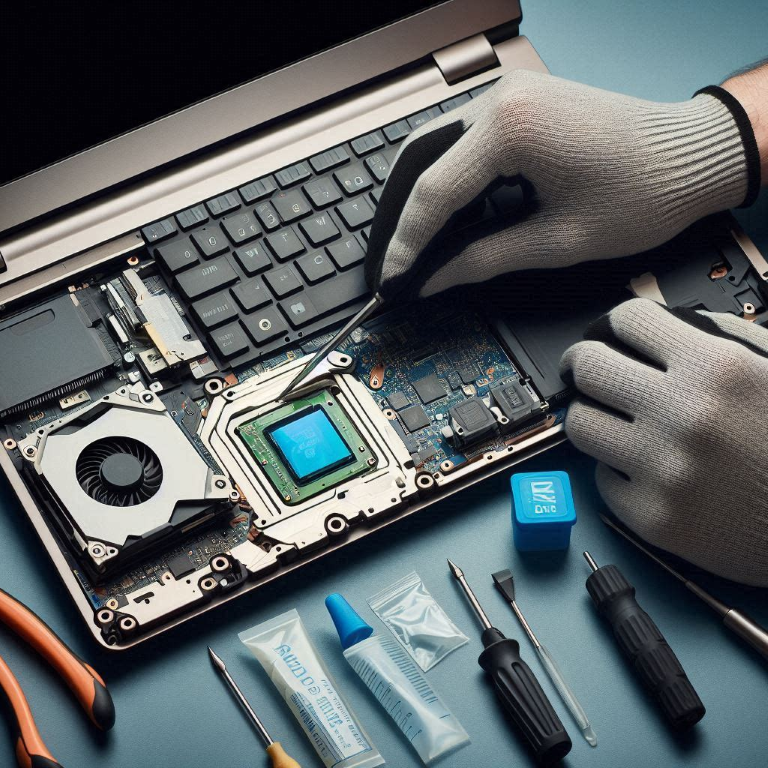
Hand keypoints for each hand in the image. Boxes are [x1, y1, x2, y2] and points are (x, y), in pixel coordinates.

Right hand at [365, 70, 754, 299]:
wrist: (691, 156)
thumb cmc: (641, 192)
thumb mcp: (556, 241)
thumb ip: (483, 260)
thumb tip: (433, 280)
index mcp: (509, 127)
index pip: (433, 193)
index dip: (407, 245)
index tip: (393, 281)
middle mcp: (498, 99)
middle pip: (419, 165)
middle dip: (400, 221)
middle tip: (391, 267)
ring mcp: (505, 96)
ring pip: (433, 151)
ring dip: (419, 200)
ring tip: (411, 248)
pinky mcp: (515, 105)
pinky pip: (460, 144)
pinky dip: (445, 182)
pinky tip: (443, 218)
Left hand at [561, 298, 767, 586]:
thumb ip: (718, 337)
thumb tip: (655, 325)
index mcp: (717, 369)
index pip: (628, 320)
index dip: (614, 324)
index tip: (609, 334)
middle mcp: (684, 416)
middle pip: (587, 368)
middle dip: (582, 364)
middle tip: (585, 370)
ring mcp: (665, 471)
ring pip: (580, 424)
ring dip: (592, 416)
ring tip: (612, 420)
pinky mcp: (654, 518)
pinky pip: (602, 480)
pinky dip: (618, 471)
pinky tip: (646, 469)